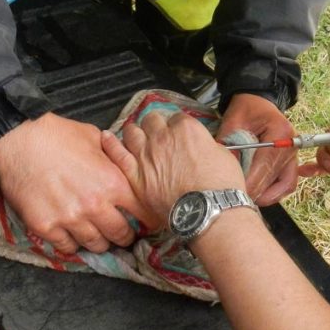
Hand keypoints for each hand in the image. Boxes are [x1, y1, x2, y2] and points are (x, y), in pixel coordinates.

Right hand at [0, 113, 158, 253]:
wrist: (19, 139)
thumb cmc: (58, 134)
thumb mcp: (95, 138)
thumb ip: (113, 157)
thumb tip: (124, 162)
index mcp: (112, 183)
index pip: (141, 212)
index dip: (146, 219)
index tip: (145, 223)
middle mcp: (94, 205)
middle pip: (120, 235)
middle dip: (124, 236)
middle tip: (122, 235)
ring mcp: (69, 219)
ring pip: (95, 245)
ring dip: (99, 242)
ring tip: (98, 237)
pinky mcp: (46, 227)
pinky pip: (66, 247)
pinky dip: (72, 244)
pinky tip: (72, 237)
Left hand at [101, 110, 245, 223]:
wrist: (207, 211)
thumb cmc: (221, 185)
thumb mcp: (222, 154)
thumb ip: (206, 144)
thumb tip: (201, 146)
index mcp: (186, 128)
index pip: (176, 118)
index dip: (176, 126)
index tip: (177, 133)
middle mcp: (162, 137)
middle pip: (151, 120)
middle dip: (154, 126)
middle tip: (158, 135)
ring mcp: (146, 155)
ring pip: (132, 132)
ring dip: (135, 132)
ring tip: (136, 137)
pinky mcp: (135, 175)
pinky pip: (117, 154)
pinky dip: (110, 144)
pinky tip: (106, 138)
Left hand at [218, 93, 296, 205]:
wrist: (257, 102)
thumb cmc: (245, 109)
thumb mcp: (233, 121)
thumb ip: (228, 144)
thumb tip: (224, 172)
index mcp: (280, 132)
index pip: (265, 164)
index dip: (249, 182)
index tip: (232, 192)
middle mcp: (291, 145)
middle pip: (276, 179)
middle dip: (255, 192)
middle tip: (234, 200)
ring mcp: (294, 155)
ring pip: (286, 186)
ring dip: (267, 196)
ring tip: (246, 200)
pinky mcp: (290, 163)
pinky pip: (287, 184)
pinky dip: (274, 193)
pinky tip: (258, 195)